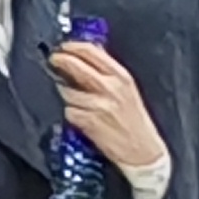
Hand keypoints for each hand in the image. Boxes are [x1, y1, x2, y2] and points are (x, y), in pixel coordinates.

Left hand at [50, 40, 168, 179]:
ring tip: (76, 99)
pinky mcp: (88, 122)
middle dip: (60, 60)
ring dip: (66, 93)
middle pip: (75, 65)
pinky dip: (71, 113)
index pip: (91, 52)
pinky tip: (80, 117)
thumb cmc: (136, 121)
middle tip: (54, 60)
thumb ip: (109, 73)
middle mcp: (110, 87)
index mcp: (121, 76)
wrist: (143, 151)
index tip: (63, 46)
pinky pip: (69, 111)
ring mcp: (98, 105)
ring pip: (67, 91)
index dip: (73, 46)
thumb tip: (87, 57)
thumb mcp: (128, 90)